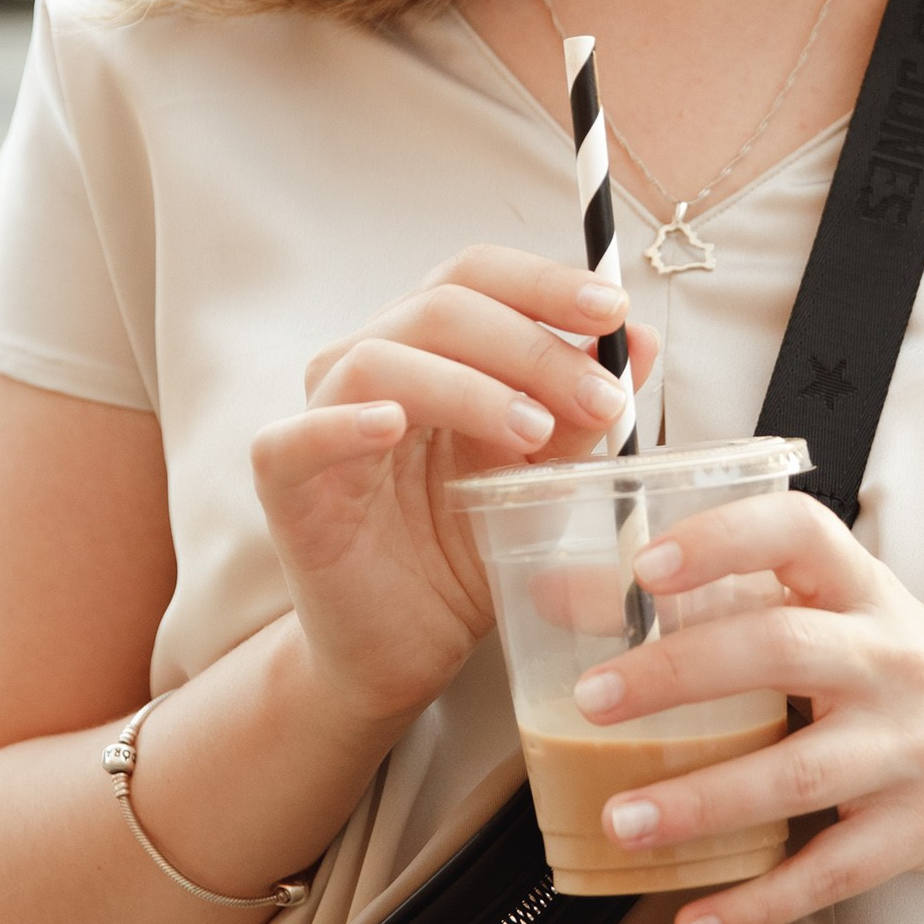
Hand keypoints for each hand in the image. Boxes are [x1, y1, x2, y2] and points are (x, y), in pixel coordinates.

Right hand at [251, 250, 657, 737]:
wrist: (405, 648)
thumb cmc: (467, 551)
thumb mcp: (544, 476)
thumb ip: (584, 410)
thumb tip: (640, 340)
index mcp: (430, 346)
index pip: (477, 275)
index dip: (543, 282)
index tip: (612, 310)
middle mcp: (370, 362)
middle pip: (440, 307)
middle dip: (531, 345)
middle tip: (599, 399)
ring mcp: (320, 416)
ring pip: (381, 359)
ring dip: (468, 387)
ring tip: (533, 434)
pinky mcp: (283, 480)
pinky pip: (298, 437)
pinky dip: (344, 422)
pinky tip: (392, 426)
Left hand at [570, 491, 923, 923]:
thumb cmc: (886, 667)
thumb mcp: (826, 614)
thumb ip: (714, 599)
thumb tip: (555, 596)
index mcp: (864, 590)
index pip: (800, 535)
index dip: (724, 540)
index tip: (647, 565)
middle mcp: (893, 661)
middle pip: (784, 651)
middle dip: (680, 674)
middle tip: (593, 702)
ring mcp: (910, 750)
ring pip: (798, 776)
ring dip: (702, 802)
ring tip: (621, 820)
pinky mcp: (915, 832)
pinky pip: (828, 874)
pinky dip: (756, 904)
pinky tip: (692, 922)